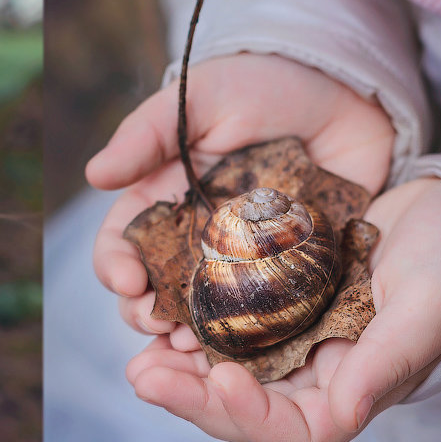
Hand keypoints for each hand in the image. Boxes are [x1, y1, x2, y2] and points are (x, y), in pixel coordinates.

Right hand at [87, 53, 393, 338]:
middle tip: (157, 324)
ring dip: (189, 341)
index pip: (120, 247)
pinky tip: (246, 354)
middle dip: (145, 316)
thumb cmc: (261, 87)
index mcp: (159, 206)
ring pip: (201, 321)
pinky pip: (264, 322)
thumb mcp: (198, 99)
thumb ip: (146, 135)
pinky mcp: (288, 281)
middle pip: (152, 296)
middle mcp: (191, 245)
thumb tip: (95, 174)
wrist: (345, 93)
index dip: (115, 268)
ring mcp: (240, 268)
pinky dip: (250, 344)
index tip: (127, 280)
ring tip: (193, 349)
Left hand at [126, 177, 440, 441]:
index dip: (254, 416)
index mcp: (356, 389)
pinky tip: (157, 318)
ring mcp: (293, 345)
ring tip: (137, 360)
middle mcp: (318, 378)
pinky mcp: (275, 309)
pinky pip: (225, 330)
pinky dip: (192, 329)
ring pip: (226, 374)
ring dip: (180, 372)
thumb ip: (387, 361)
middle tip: (142, 376)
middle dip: (193, 400)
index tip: (219, 381)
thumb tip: (344, 410)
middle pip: (247, 410)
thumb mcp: (428, 304)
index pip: (300, 431)